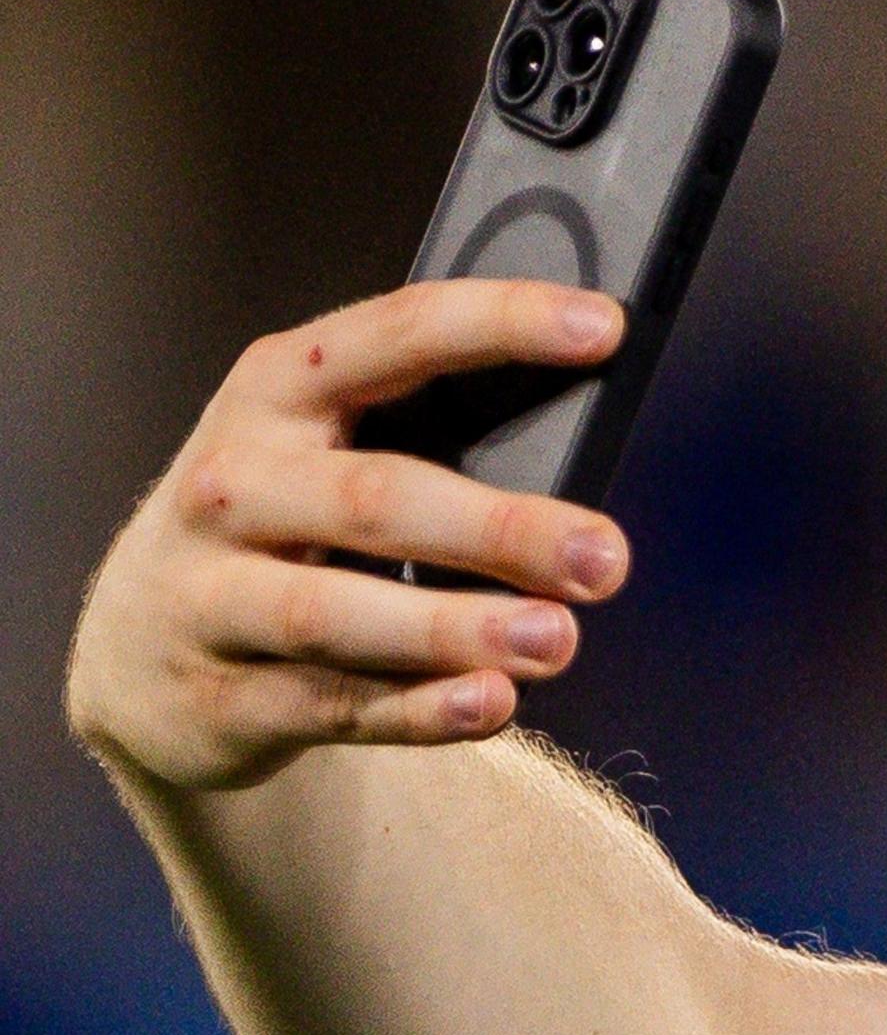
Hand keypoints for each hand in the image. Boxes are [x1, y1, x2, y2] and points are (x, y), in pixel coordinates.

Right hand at [64, 280, 632, 791]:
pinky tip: (490, 701)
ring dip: (454, 627)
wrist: (136, 649)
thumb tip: (588, 445)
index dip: (498, 325)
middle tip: (602, 556)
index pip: (395, 337)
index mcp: (277, 394)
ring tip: (555, 638)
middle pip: (373, 498)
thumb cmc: (274, 525)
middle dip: (497, 528)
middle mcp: (234, 485)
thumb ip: (427, 434)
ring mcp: (212, 594)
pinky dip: (416, 709)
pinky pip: (330, 703)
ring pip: (335, 613)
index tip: (602, 327)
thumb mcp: (317, 451)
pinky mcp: (221, 695)